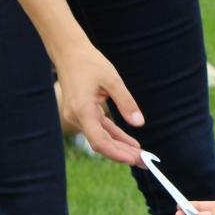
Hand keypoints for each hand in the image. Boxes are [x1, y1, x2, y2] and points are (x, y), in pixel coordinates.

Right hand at [54, 44, 143, 164]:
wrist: (68, 52)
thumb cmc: (89, 62)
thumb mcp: (112, 79)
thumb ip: (126, 102)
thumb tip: (139, 123)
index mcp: (82, 110)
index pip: (99, 141)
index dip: (117, 153)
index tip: (134, 159)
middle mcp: (77, 117)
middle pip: (101, 143)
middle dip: (123, 154)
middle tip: (145, 162)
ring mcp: (78, 116)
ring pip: (101, 137)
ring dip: (120, 146)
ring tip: (141, 156)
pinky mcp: (82, 113)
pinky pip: (100, 128)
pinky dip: (114, 136)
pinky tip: (130, 143)